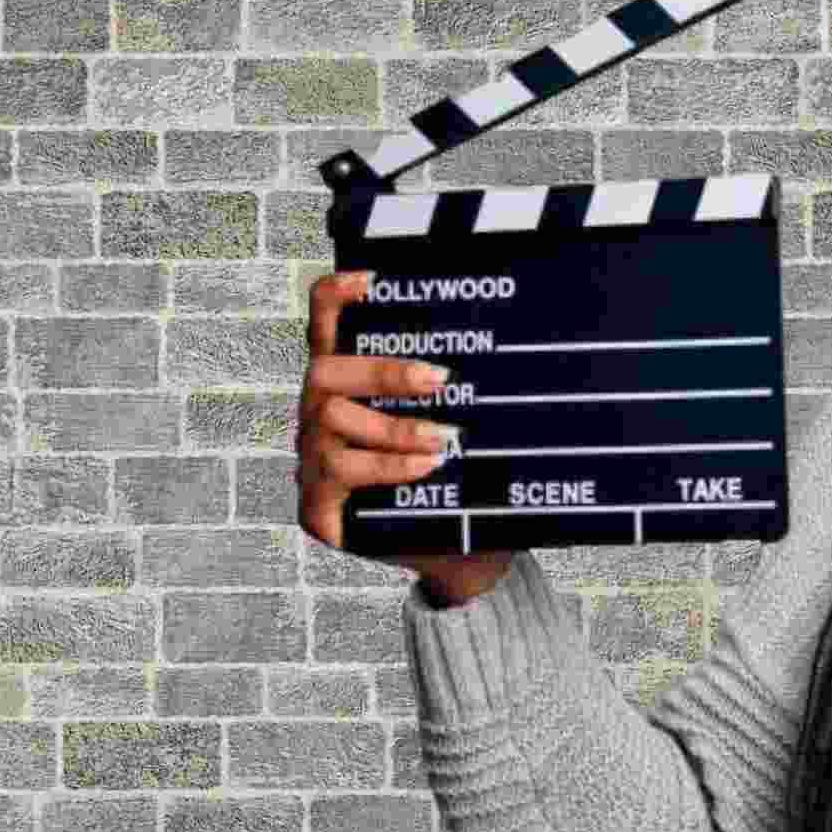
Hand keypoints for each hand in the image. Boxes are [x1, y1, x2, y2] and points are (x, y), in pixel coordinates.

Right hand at [298, 270, 514, 599]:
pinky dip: (387, 466)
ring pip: (331, 422)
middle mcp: (320, 414)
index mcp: (348, 383)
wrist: (458, 550)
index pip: (325, 326)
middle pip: (325, 373)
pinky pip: (340, 473)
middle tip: (441, 378)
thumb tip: (518, 339)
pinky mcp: (318, 507)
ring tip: (444, 437)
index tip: (372, 280)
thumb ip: (464, 387)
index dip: (337, 297)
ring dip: (395, 426)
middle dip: (383, 372)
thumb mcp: (462, 424)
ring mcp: (313, 459)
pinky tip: (425, 466)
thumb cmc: (458, 477)